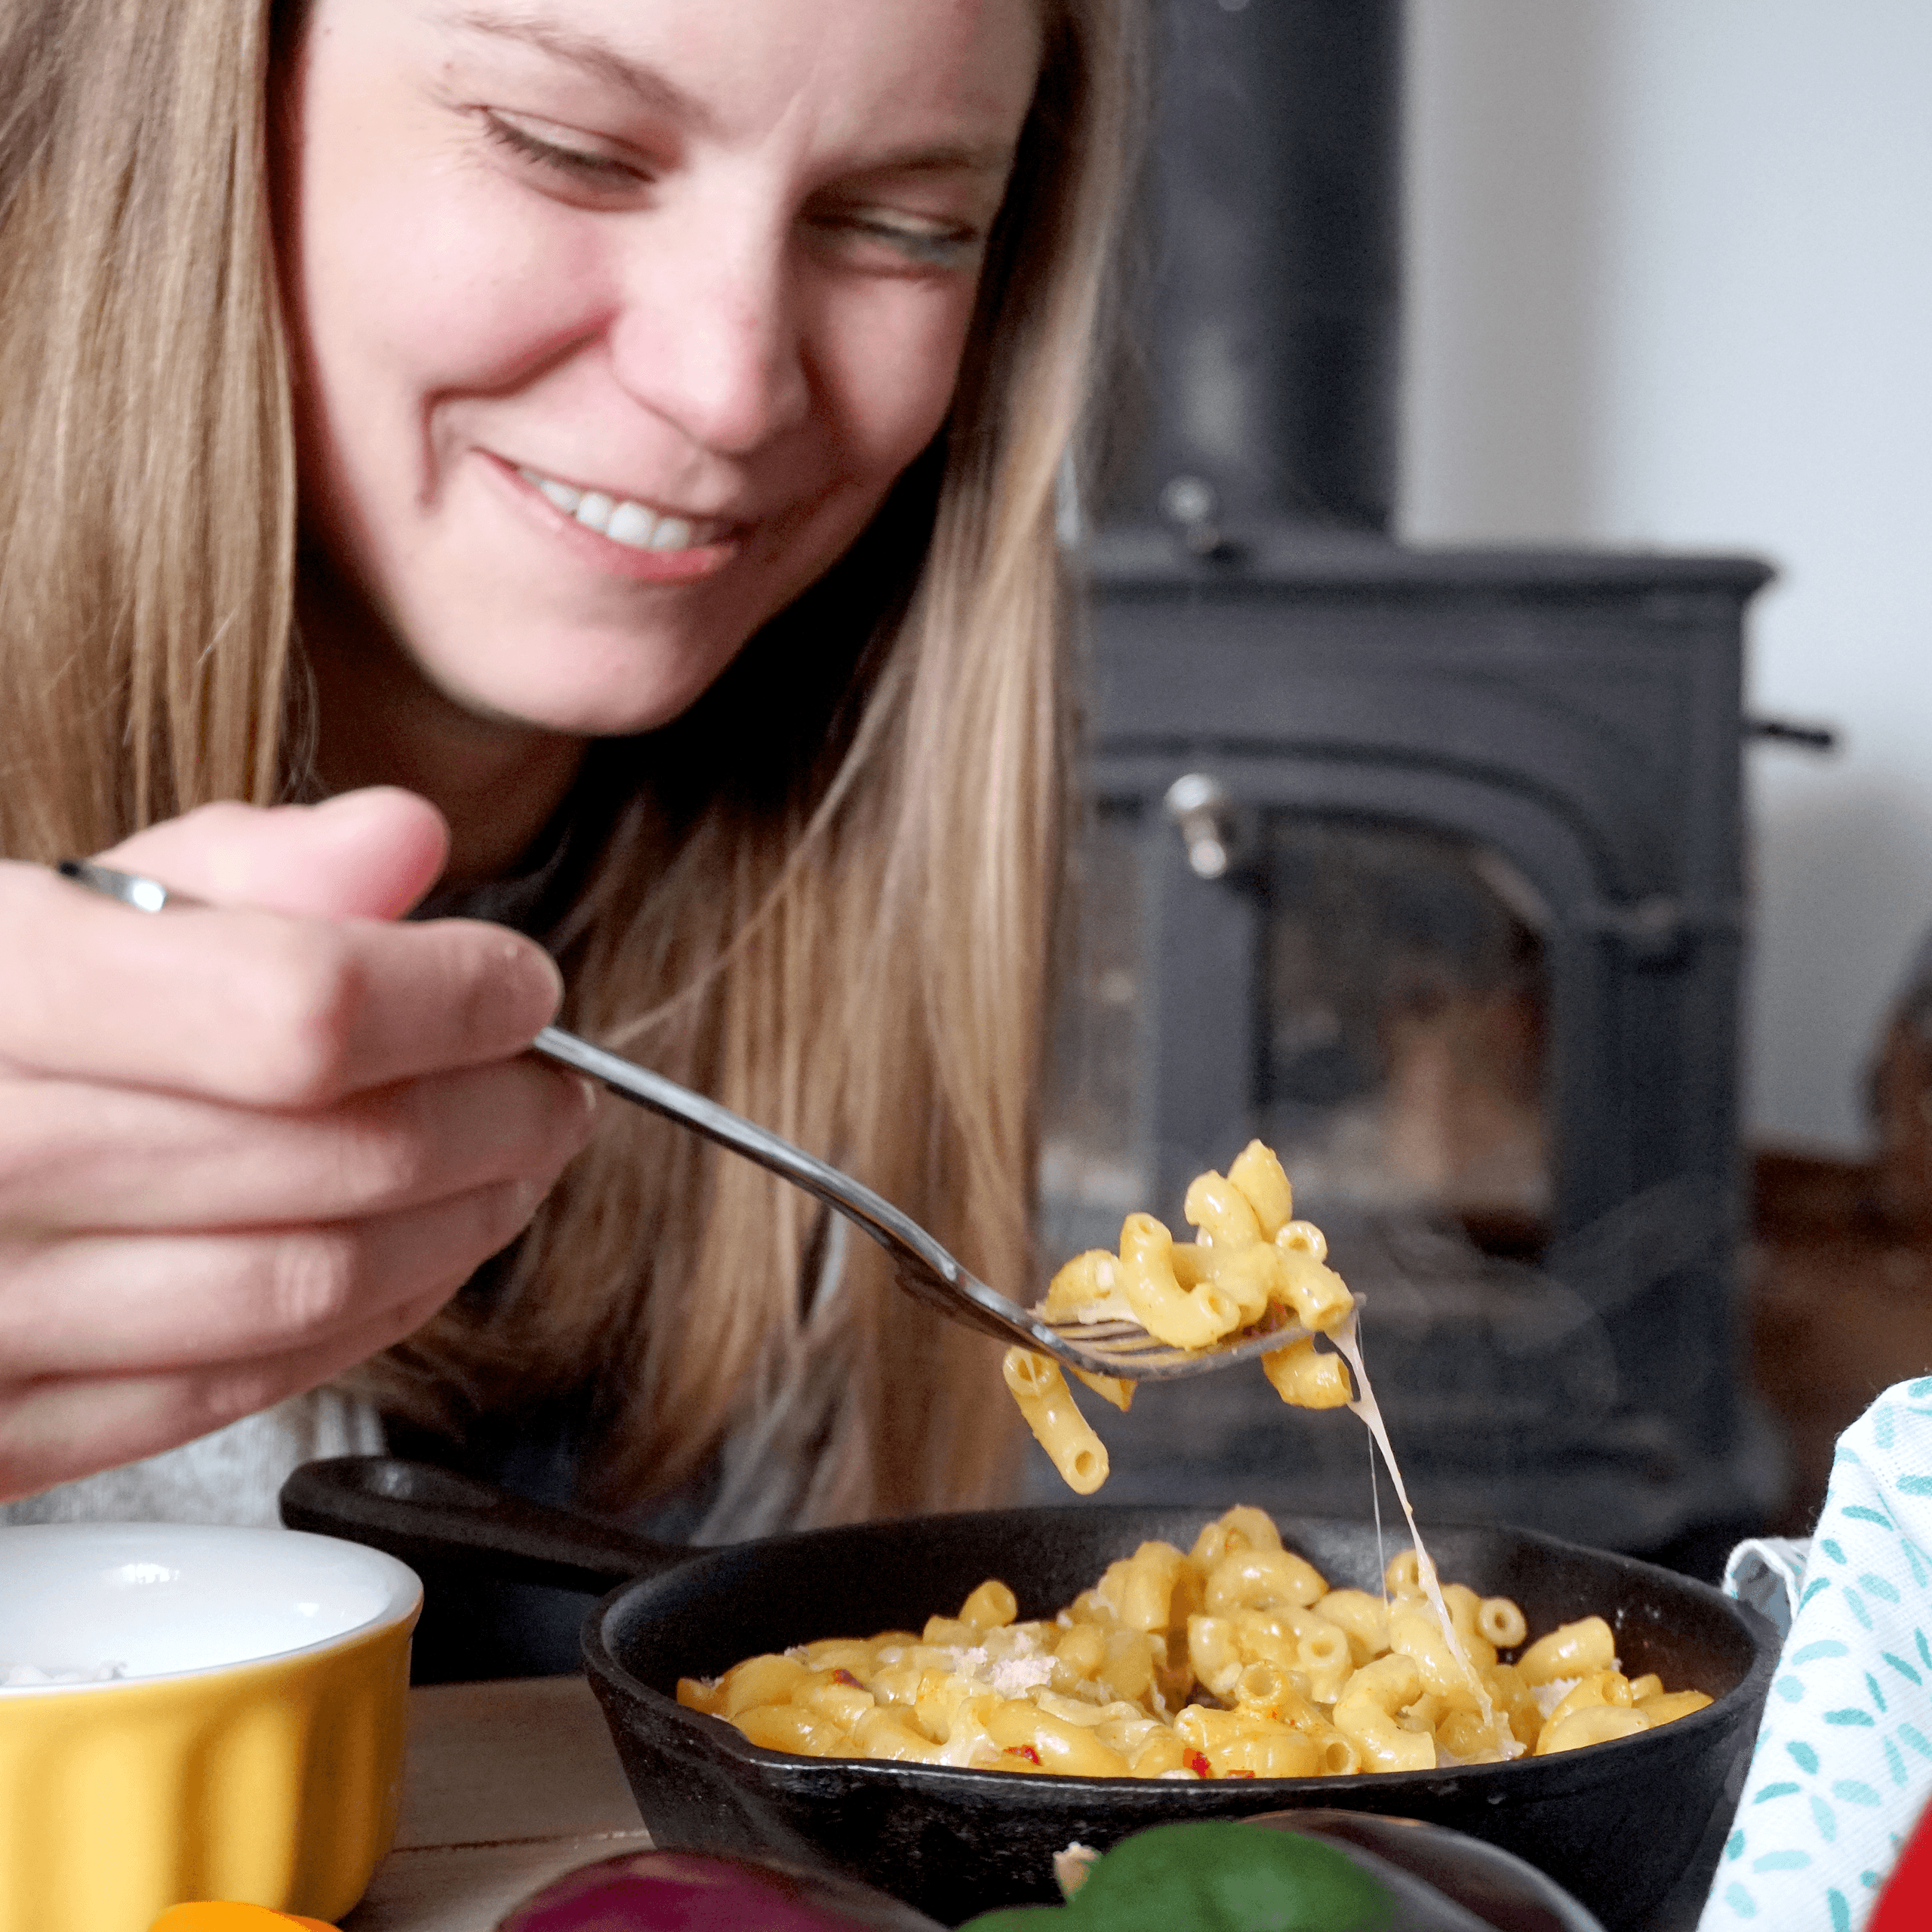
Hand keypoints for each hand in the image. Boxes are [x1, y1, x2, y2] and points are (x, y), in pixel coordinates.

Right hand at [0, 788, 597, 1501]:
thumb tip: (405, 840)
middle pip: (339, 1156)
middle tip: (551, 1087)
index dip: (458, 998)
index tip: (521, 987)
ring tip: (511, 1167)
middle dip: (499, 1118)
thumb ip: (228, 869)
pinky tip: (414, 1260)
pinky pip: (237, 1389)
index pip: (304, 1009)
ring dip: (461, 1226)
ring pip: (311, 1288)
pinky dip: (365, 1321)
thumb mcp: (39, 907)